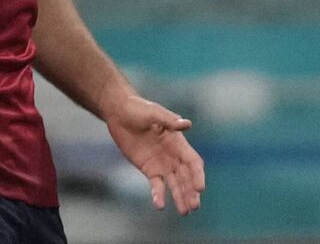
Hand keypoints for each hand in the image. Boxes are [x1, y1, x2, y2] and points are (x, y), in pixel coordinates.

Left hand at [105, 94, 204, 214]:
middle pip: (186, 177)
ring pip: (175, 184)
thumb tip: (187, 124)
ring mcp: (162, 164)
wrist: (120, 113)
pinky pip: (157, 185)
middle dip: (191, 192)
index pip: (193, 162)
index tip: (200, 188)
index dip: (197, 175)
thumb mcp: (153, 112)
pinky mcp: (149, 169)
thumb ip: (169, 120)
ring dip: (180, 197)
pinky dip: (159, 195)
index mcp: (178, 142)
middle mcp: (173, 156)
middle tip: (194, 207)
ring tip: (185, 212)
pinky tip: (160, 205)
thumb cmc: (139, 108)